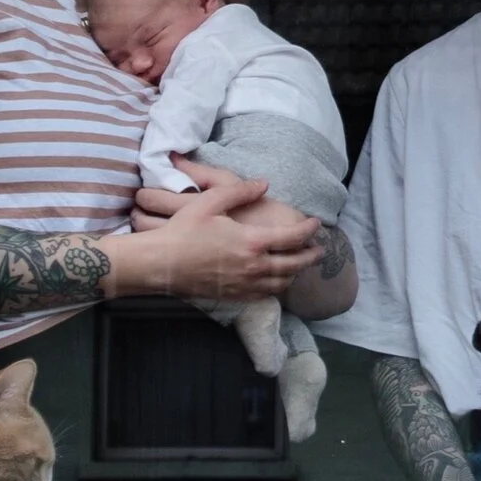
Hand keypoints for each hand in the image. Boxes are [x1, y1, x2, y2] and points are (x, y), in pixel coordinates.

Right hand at [118, 168, 321, 306]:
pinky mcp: (233, 296)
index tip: (316, 224)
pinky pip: (264, 295)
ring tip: (299, 266)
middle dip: (310, 257)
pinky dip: (276, 287)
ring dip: (294, 273)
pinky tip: (274, 281)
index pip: (293, 237)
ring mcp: (244, 284)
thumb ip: (241, 191)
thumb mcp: (211, 202)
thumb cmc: (184, 230)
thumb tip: (264, 184)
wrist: (161, 264)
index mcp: (252, 241)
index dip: (308, 230)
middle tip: (319, 250)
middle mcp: (254, 266)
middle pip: (294, 265)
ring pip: (281, 283)